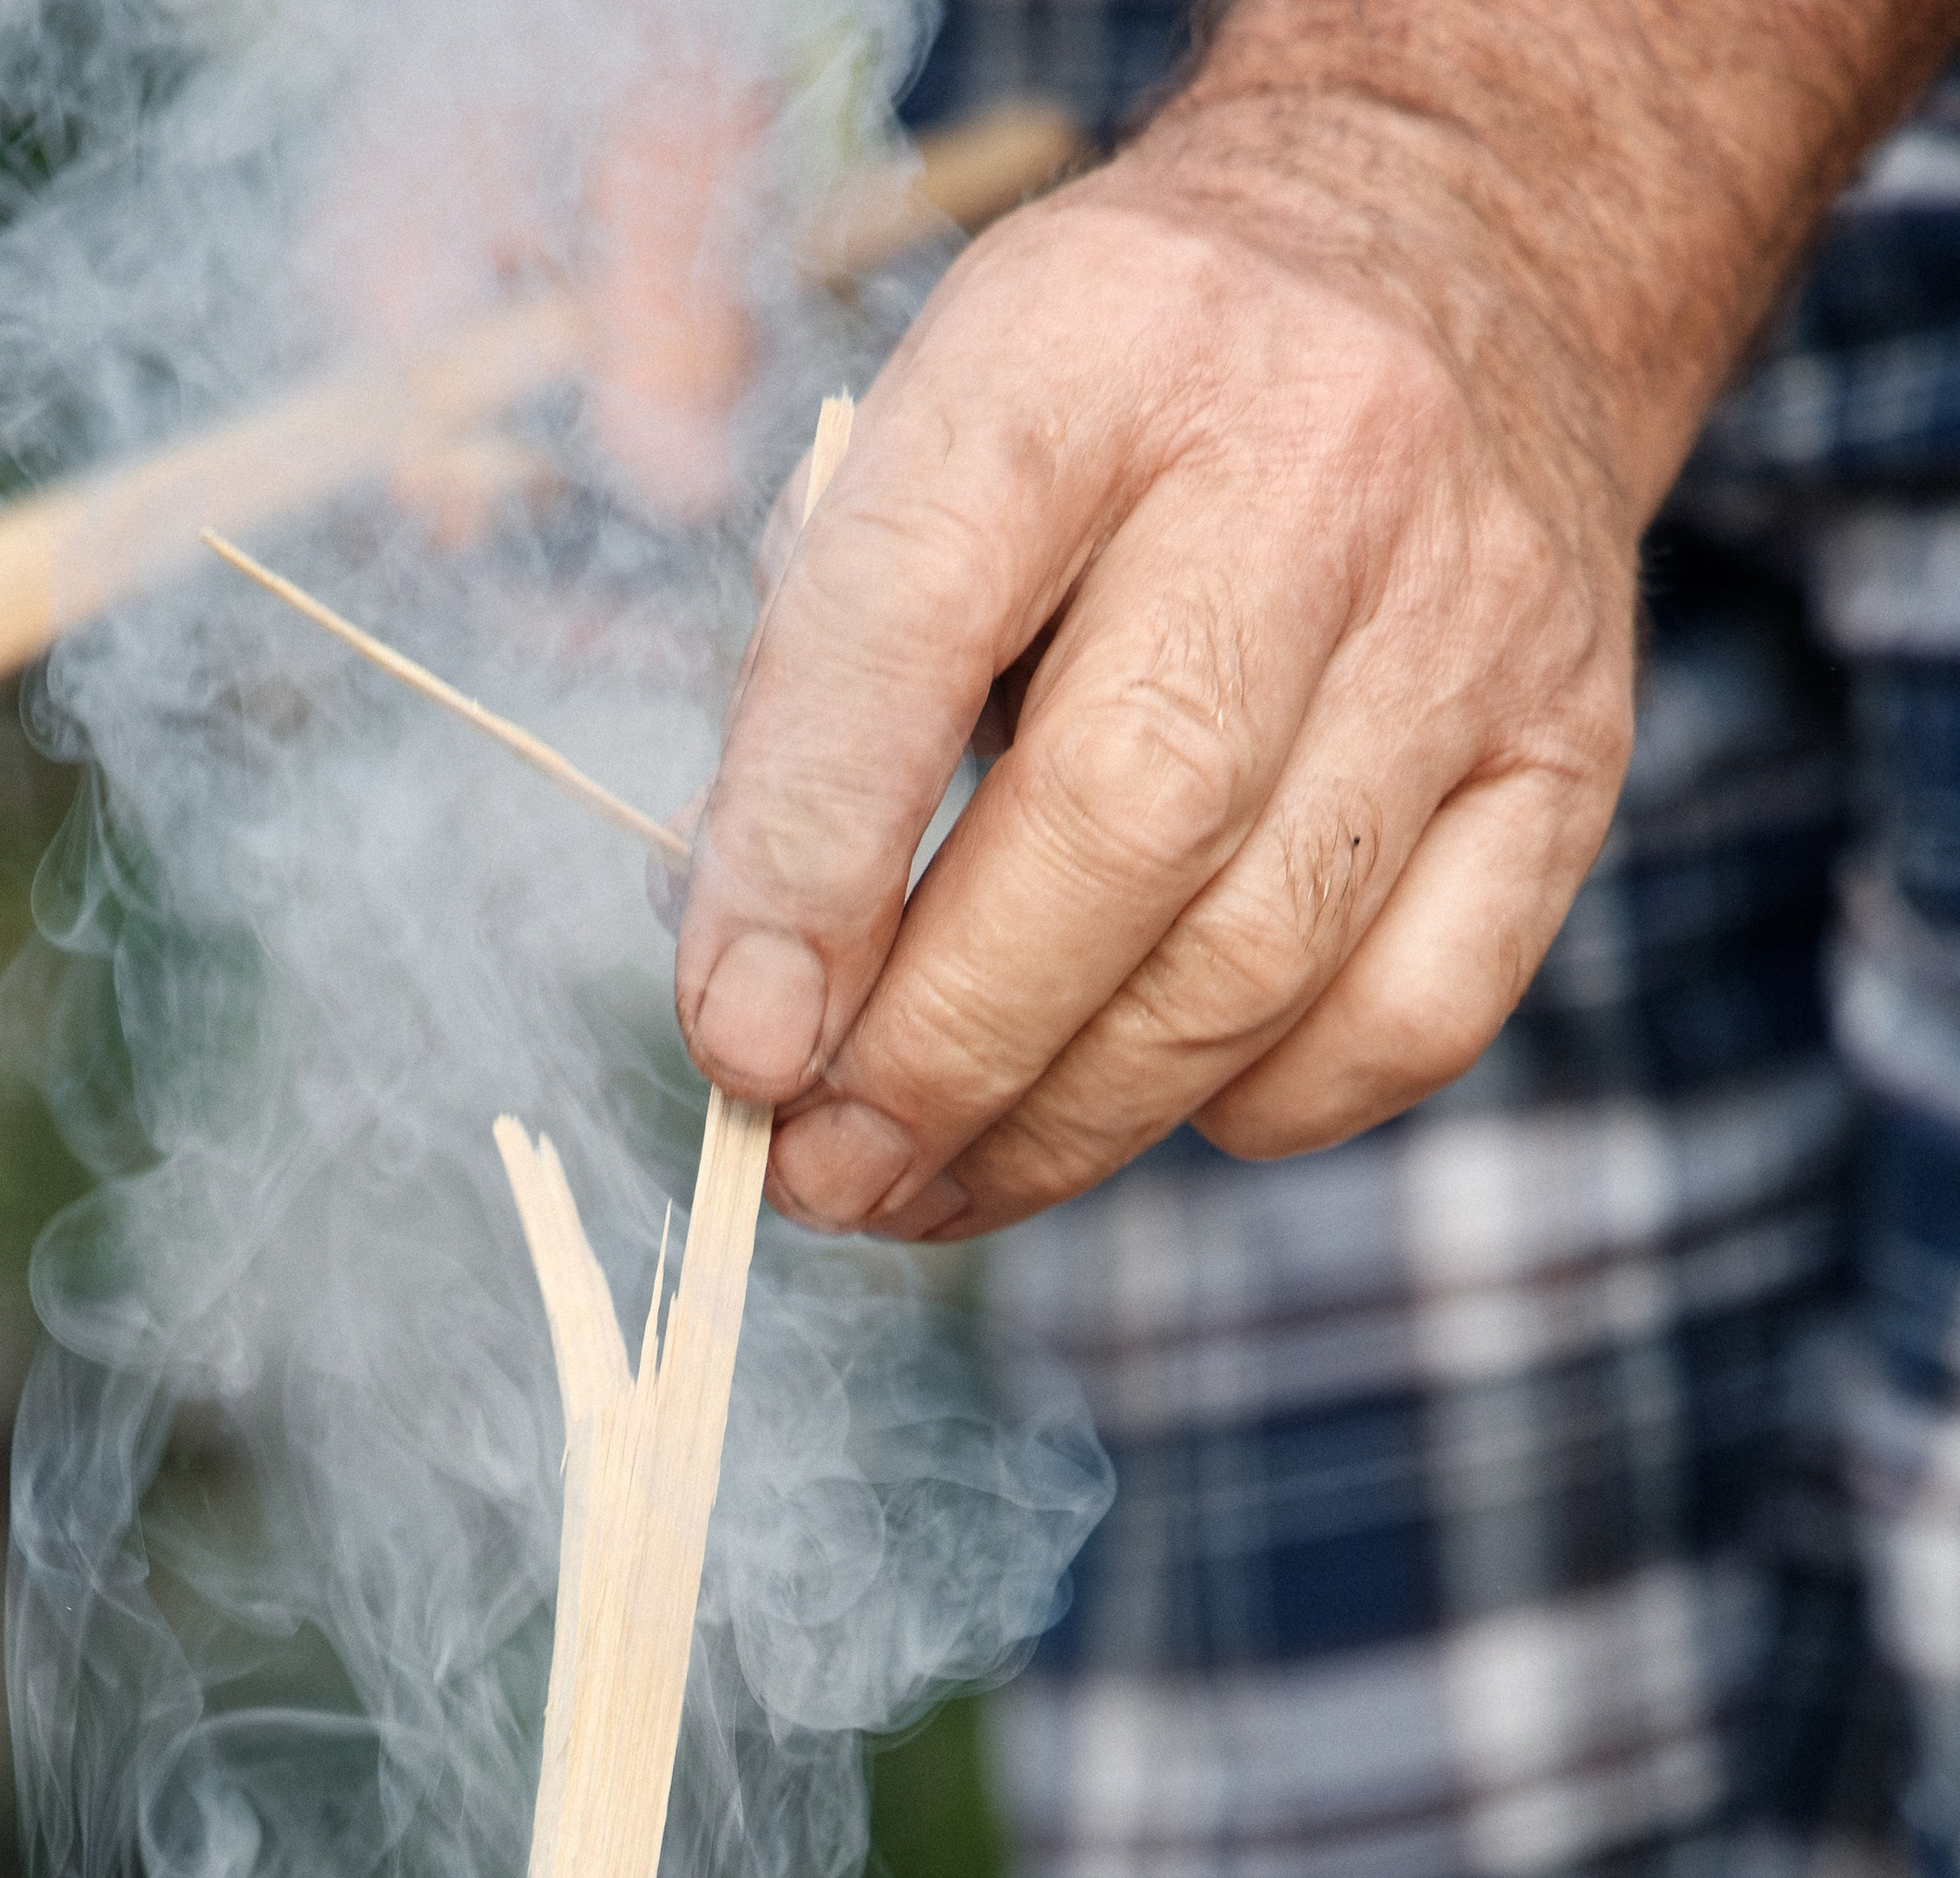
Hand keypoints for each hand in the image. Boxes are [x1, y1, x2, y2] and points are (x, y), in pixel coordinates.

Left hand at [674, 100, 1646, 1238]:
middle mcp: (1310, 463)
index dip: (805, 860)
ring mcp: (1470, 620)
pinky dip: (1258, 1107)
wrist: (1465, 258)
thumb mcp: (941, 436)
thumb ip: (827, 685)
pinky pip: (1407, 1021)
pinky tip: (1157, 1097)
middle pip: (1120, 829)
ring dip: (1065, 1127)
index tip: (737, 1041)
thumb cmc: (1129, 409)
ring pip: (1255, 962)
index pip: (915, 615)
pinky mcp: (1571, 754)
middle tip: (822, 1173)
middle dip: (944, 1051)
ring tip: (931, 1187)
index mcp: (1091, 341)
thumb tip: (767, 1000)